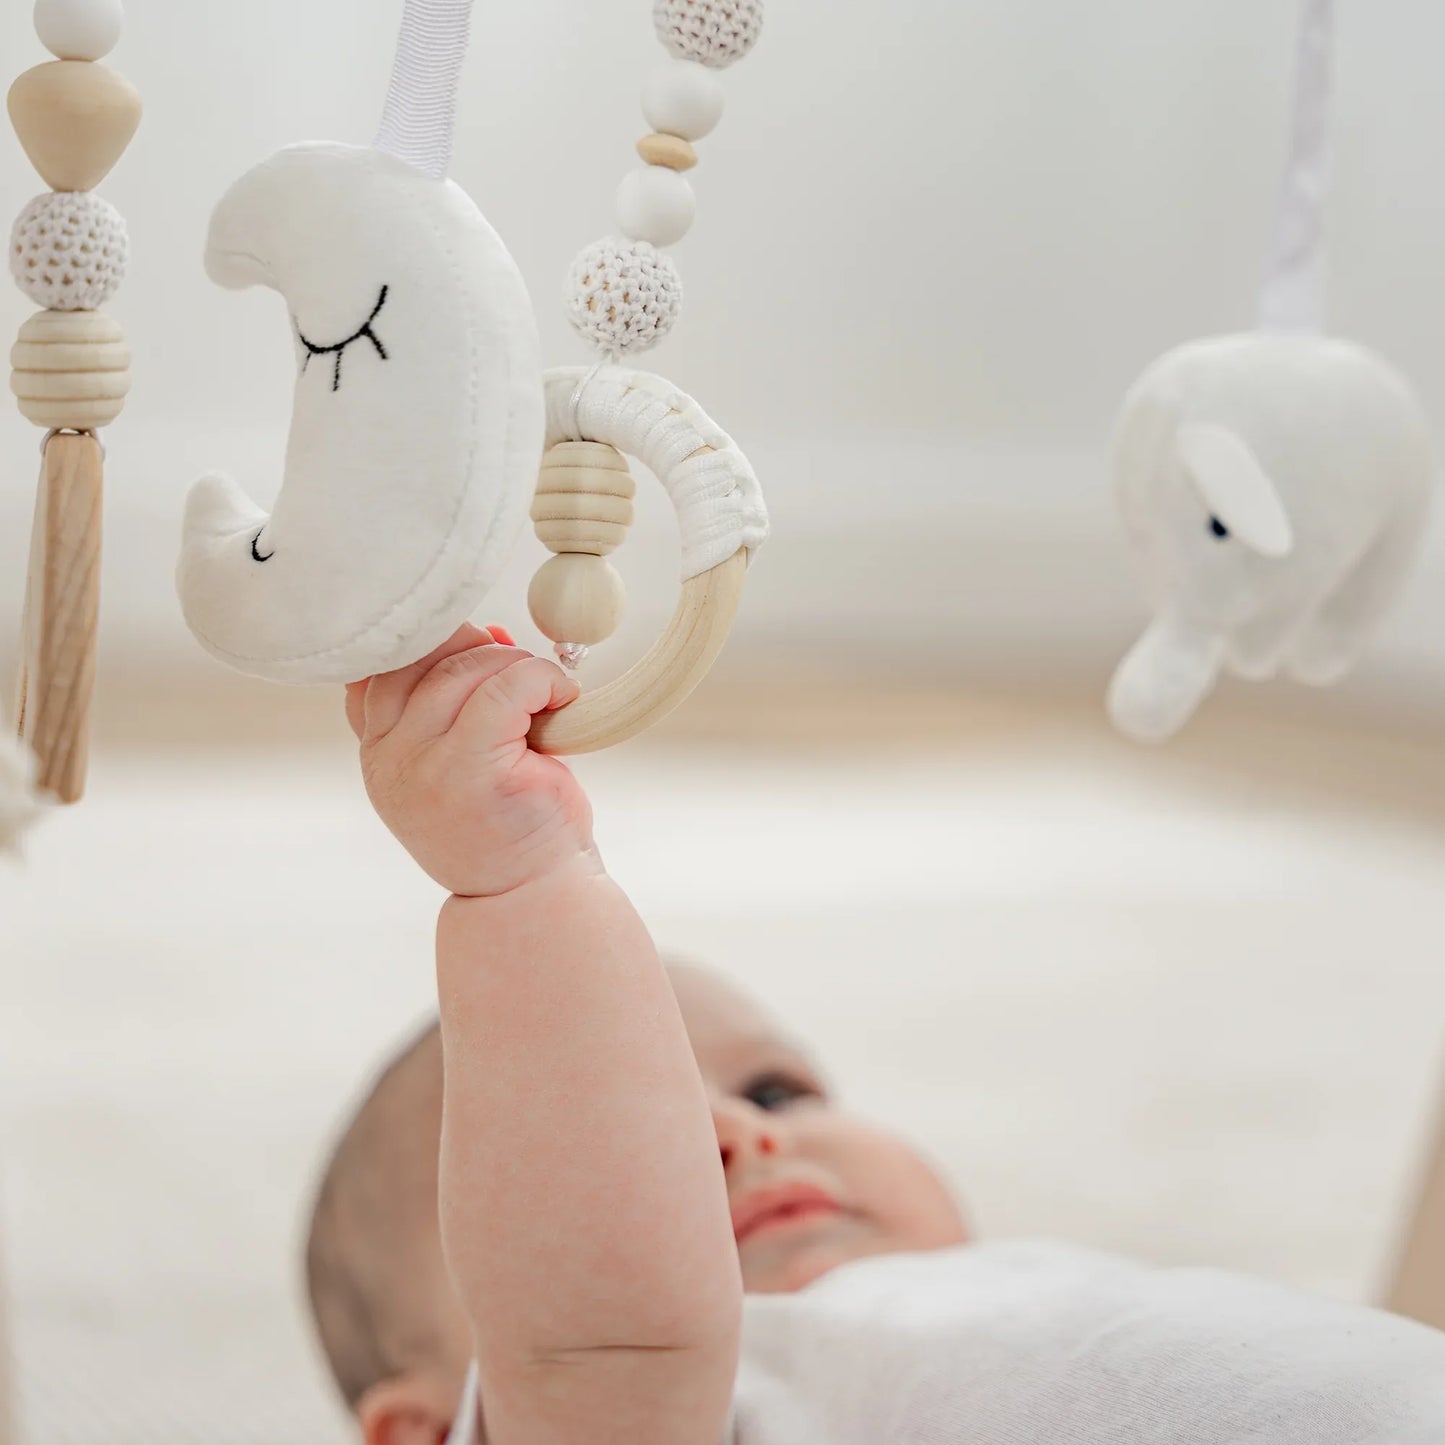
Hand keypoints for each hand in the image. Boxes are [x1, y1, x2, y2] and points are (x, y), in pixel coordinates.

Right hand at [345, 624, 595, 897]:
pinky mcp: (470, 771)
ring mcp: (423, 766)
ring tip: (546, 693)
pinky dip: (541, 680)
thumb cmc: (507, 820)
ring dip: (517, 665)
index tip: (479, 649)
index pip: (381, 666)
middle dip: (483, 650)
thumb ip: (458, 698)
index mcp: (378, 750)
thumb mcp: (464, 754)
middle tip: (524, 671)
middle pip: (426, 659)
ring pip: (466, 670)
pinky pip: (505, 691)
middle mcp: (388, 758)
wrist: (530, 893)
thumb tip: (491, 630)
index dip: (434, 642)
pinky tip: (562, 698)